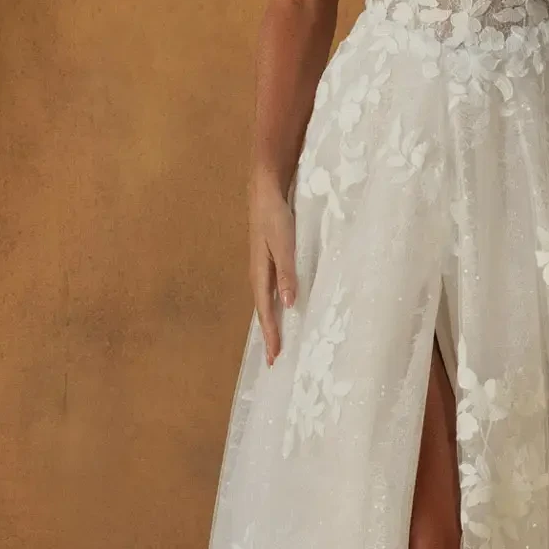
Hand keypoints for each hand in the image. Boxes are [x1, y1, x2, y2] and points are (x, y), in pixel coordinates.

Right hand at [249, 166, 297, 364]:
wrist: (266, 189)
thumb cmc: (274, 216)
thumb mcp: (283, 244)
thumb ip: (287, 273)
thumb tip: (289, 304)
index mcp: (260, 273)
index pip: (266, 311)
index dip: (271, 334)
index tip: (275, 357)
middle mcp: (259, 273)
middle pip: (264, 310)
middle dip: (269, 334)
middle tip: (274, 359)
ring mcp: (264, 266)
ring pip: (267, 300)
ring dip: (272, 321)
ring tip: (277, 340)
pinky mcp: (270, 258)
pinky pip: (272, 288)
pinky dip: (276, 304)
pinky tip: (283, 307)